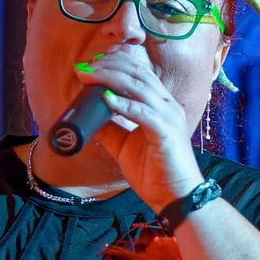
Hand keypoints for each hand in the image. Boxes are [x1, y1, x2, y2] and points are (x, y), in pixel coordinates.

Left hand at [74, 48, 206, 211]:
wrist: (176, 198)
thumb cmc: (155, 173)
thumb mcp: (124, 147)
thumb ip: (109, 129)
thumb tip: (86, 117)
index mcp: (160, 104)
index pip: (139, 71)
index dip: (114, 61)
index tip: (90, 63)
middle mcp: (167, 105)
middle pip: (137, 72)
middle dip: (108, 66)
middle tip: (84, 68)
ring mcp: (169, 117)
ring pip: (139, 86)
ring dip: (110, 78)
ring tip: (88, 76)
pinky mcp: (166, 132)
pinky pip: (144, 112)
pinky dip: (124, 103)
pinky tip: (106, 98)